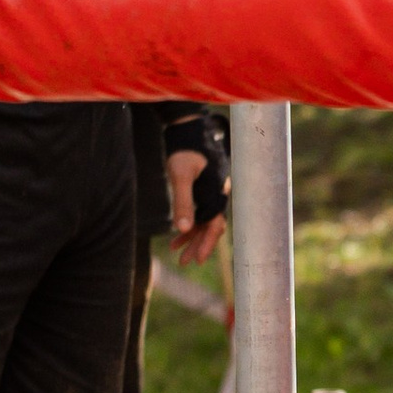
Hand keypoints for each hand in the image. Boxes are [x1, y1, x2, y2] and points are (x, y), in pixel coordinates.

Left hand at [166, 148, 225, 270]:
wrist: (188, 130)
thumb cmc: (184, 151)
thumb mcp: (180, 177)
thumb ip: (182, 203)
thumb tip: (183, 228)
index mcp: (214, 195)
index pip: (214, 226)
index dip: (206, 244)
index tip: (197, 260)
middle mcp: (216, 195)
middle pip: (210, 227)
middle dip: (198, 245)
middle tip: (185, 262)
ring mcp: (211, 192)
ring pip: (204, 221)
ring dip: (192, 236)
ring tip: (177, 251)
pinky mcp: (203, 188)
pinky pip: (199, 211)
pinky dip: (188, 223)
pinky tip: (176, 232)